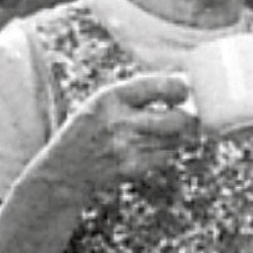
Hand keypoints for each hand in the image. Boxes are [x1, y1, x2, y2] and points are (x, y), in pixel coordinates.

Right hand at [34, 72, 195, 203]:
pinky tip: (152, 148)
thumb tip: (182, 84)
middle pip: (177, 119)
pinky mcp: (132, 168)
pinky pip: (165, 157)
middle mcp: (120, 121)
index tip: (182, 91)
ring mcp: (127, 148)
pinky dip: (165, 152)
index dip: (179, 89)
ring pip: (175, 140)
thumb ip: (137, 92)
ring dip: (178, 136)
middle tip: (186, 116)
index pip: (160, 86)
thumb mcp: (103, 101)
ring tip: (167, 132)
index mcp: (112, 96)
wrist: (65, 168)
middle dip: (188, 118)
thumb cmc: (91, 128)